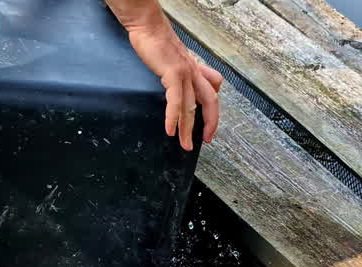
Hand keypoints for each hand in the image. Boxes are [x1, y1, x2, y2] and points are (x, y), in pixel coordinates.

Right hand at [119, 11, 221, 149]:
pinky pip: (176, 101)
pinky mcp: (173, 73)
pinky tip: (170, 130)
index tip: (209, 128)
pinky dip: (173, 118)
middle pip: (210, 102)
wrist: (148, 26)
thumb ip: (179, 75)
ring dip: (188, 130)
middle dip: (210, 124)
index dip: (213, 112)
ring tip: (185, 144)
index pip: (213, 93)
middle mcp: (195, 72)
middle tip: (205, 140)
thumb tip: (178, 89)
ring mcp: (186, 73)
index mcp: (196, 70)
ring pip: (192, 107)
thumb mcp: (174, 60)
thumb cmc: (157, 42)